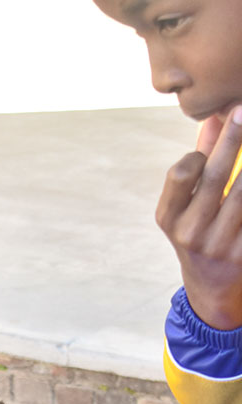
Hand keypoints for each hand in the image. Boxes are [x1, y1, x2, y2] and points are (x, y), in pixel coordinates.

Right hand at [156, 106, 241, 328]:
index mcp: (170, 218)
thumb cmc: (199, 232)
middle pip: (217, 176)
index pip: (181, 174)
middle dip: (233, 138)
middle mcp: (191, 233)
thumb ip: (201, 160)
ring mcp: (220, 246)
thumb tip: (214, 115)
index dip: (200, 155)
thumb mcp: (188, 204)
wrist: (212, 287)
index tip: (210, 150)